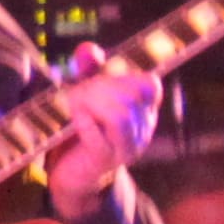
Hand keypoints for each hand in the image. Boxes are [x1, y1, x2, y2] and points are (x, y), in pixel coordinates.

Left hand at [41, 43, 161, 215]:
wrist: (73, 174)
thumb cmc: (82, 131)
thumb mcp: (87, 97)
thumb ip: (89, 71)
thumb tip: (89, 49)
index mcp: (142, 111)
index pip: (150, 86)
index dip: (126, 74)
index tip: (101, 76)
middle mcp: (141, 129)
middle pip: (131, 96)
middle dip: (102, 86)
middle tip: (79, 89)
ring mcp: (125, 147)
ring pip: (120, 117)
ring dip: (93, 103)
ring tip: (74, 102)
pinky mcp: (104, 160)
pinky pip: (98, 137)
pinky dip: (84, 122)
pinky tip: (73, 118)